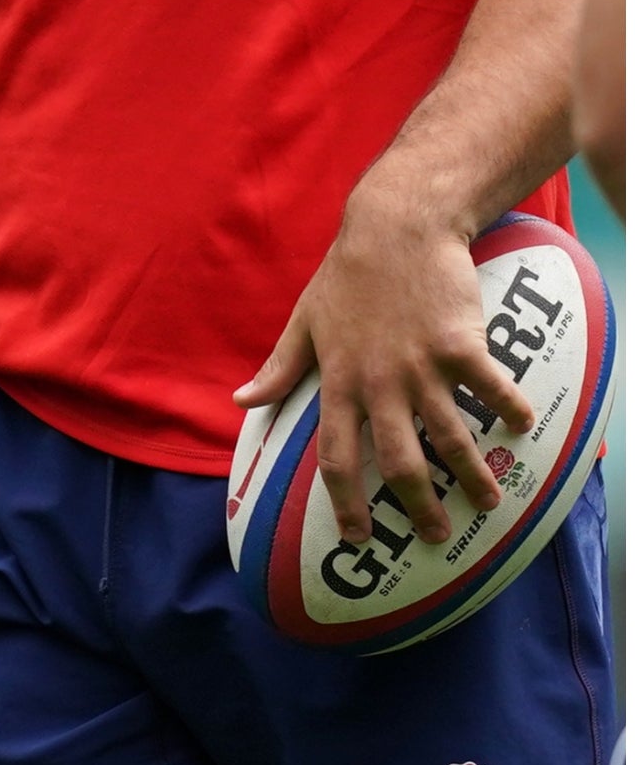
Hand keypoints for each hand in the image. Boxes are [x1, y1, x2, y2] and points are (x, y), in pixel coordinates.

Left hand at [234, 192, 531, 545]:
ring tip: (489, 500)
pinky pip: (491, 390)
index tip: (357, 536)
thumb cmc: (348, 275)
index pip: (335, 456)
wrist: (395, 228)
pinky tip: (523, 427)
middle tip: (434, 535)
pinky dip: (510, 410)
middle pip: (398, 462)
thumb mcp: (305, 321)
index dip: (345, 502)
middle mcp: (379, 382)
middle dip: (418, 506)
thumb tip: (242, 401)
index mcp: (338, 380)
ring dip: (472, 474)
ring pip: (450, 437)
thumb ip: (279, 367)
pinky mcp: (460, 345)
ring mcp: (422, 366)